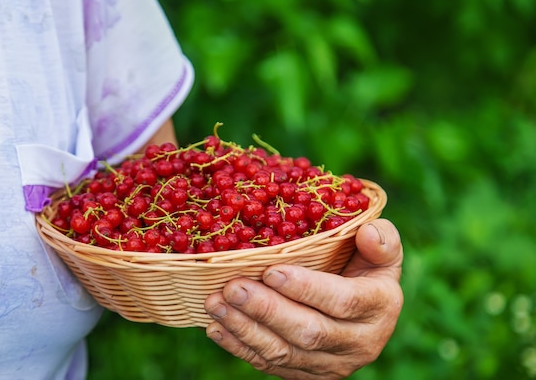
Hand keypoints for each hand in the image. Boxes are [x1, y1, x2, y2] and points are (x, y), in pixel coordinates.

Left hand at [203, 218, 402, 379]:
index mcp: (379, 307)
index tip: (271, 270)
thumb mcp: (383, 250)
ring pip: (284, 353)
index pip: (343, 302)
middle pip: (309, 332)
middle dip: (266, 310)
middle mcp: (359, 343)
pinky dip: (240, 348)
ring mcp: (331, 364)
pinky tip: (217, 327)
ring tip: (216, 304)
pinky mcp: (306, 373)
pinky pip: (270, 365)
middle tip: (232, 287)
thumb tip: (367, 232)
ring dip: (246, 329)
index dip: (306, 288)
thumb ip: (382, 240)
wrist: (365, 312)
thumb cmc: (366, 267)